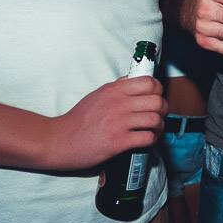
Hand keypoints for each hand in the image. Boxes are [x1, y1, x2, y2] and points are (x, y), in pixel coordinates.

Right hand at [43, 76, 167, 169]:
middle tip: (158, 116)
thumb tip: (135, 80)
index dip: (158, 91)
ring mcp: (119, 123)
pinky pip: (147, 138)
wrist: (59, 141)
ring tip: (154, 130)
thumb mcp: (97, 95)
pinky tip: (146, 140)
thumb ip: (117, 87)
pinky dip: (152, 140)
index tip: (155, 98)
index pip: (150, 82)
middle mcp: (118, 104)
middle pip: (157, 101)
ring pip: (155, 119)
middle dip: (163, 110)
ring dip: (159, 127)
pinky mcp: (118, 142)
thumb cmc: (78, 119)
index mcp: (114, 90)